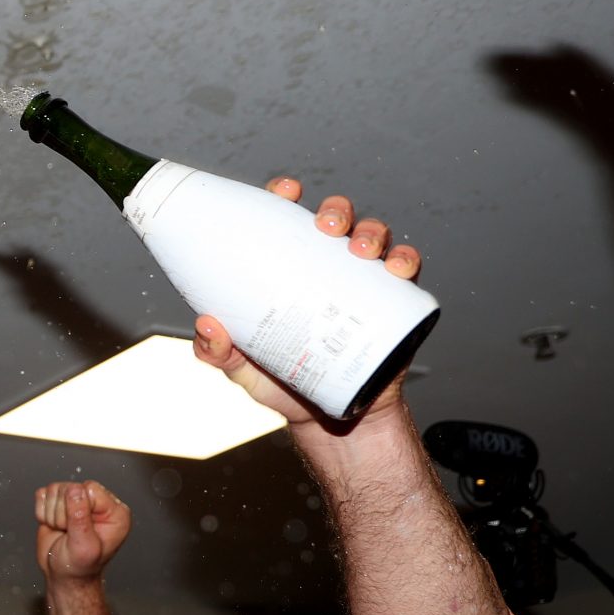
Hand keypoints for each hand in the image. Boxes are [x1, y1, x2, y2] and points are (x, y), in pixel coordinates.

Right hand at [33, 481, 130, 583]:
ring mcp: (78, 502)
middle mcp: (98, 504)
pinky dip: (42, 513)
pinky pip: (42, 495)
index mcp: (114, 512)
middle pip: (70, 488)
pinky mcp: (59, 503)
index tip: (77, 529)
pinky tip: (54, 526)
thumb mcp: (84, 547)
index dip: (76, 508)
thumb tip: (74, 491)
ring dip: (51, 515)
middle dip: (61, 514)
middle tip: (68, 534)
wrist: (63, 577)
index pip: (89, 489)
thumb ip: (80, 518)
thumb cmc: (79, 568)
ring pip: (54, 490)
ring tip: (62, 531)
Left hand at [189, 182, 422, 425]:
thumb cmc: (282, 385)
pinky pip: (407, 271)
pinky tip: (398, 268)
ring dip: (372, 233)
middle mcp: (327, 268)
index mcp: (289, 270)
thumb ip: (217, 351)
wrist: (327, 424)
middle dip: (335, 211)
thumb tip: (206, 325)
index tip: (284, 190)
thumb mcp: (241, 368)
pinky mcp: (393, 305)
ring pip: (374, 239)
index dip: (287, 196)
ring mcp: (362, 283)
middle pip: (337, 221)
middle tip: (325, 227)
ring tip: (362, 250)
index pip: (287, 221)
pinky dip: (407, 261)